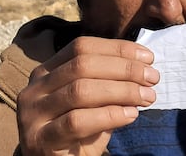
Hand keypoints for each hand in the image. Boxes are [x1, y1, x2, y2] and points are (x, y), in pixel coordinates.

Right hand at [16, 36, 159, 154]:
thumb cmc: (78, 132)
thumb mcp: (93, 101)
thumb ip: (109, 82)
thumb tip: (144, 67)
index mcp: (47, 71)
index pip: (82, 47)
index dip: (117, 48)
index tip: (148, 57)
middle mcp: (35, 88)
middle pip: (82, 64)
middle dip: (124, 68)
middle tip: (152, 78)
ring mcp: (33, 113)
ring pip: (81, 90)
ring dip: (122, 90)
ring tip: (147, 97)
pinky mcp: (39, 139)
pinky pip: (77, 121)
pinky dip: (109, 115)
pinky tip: (131, 115)